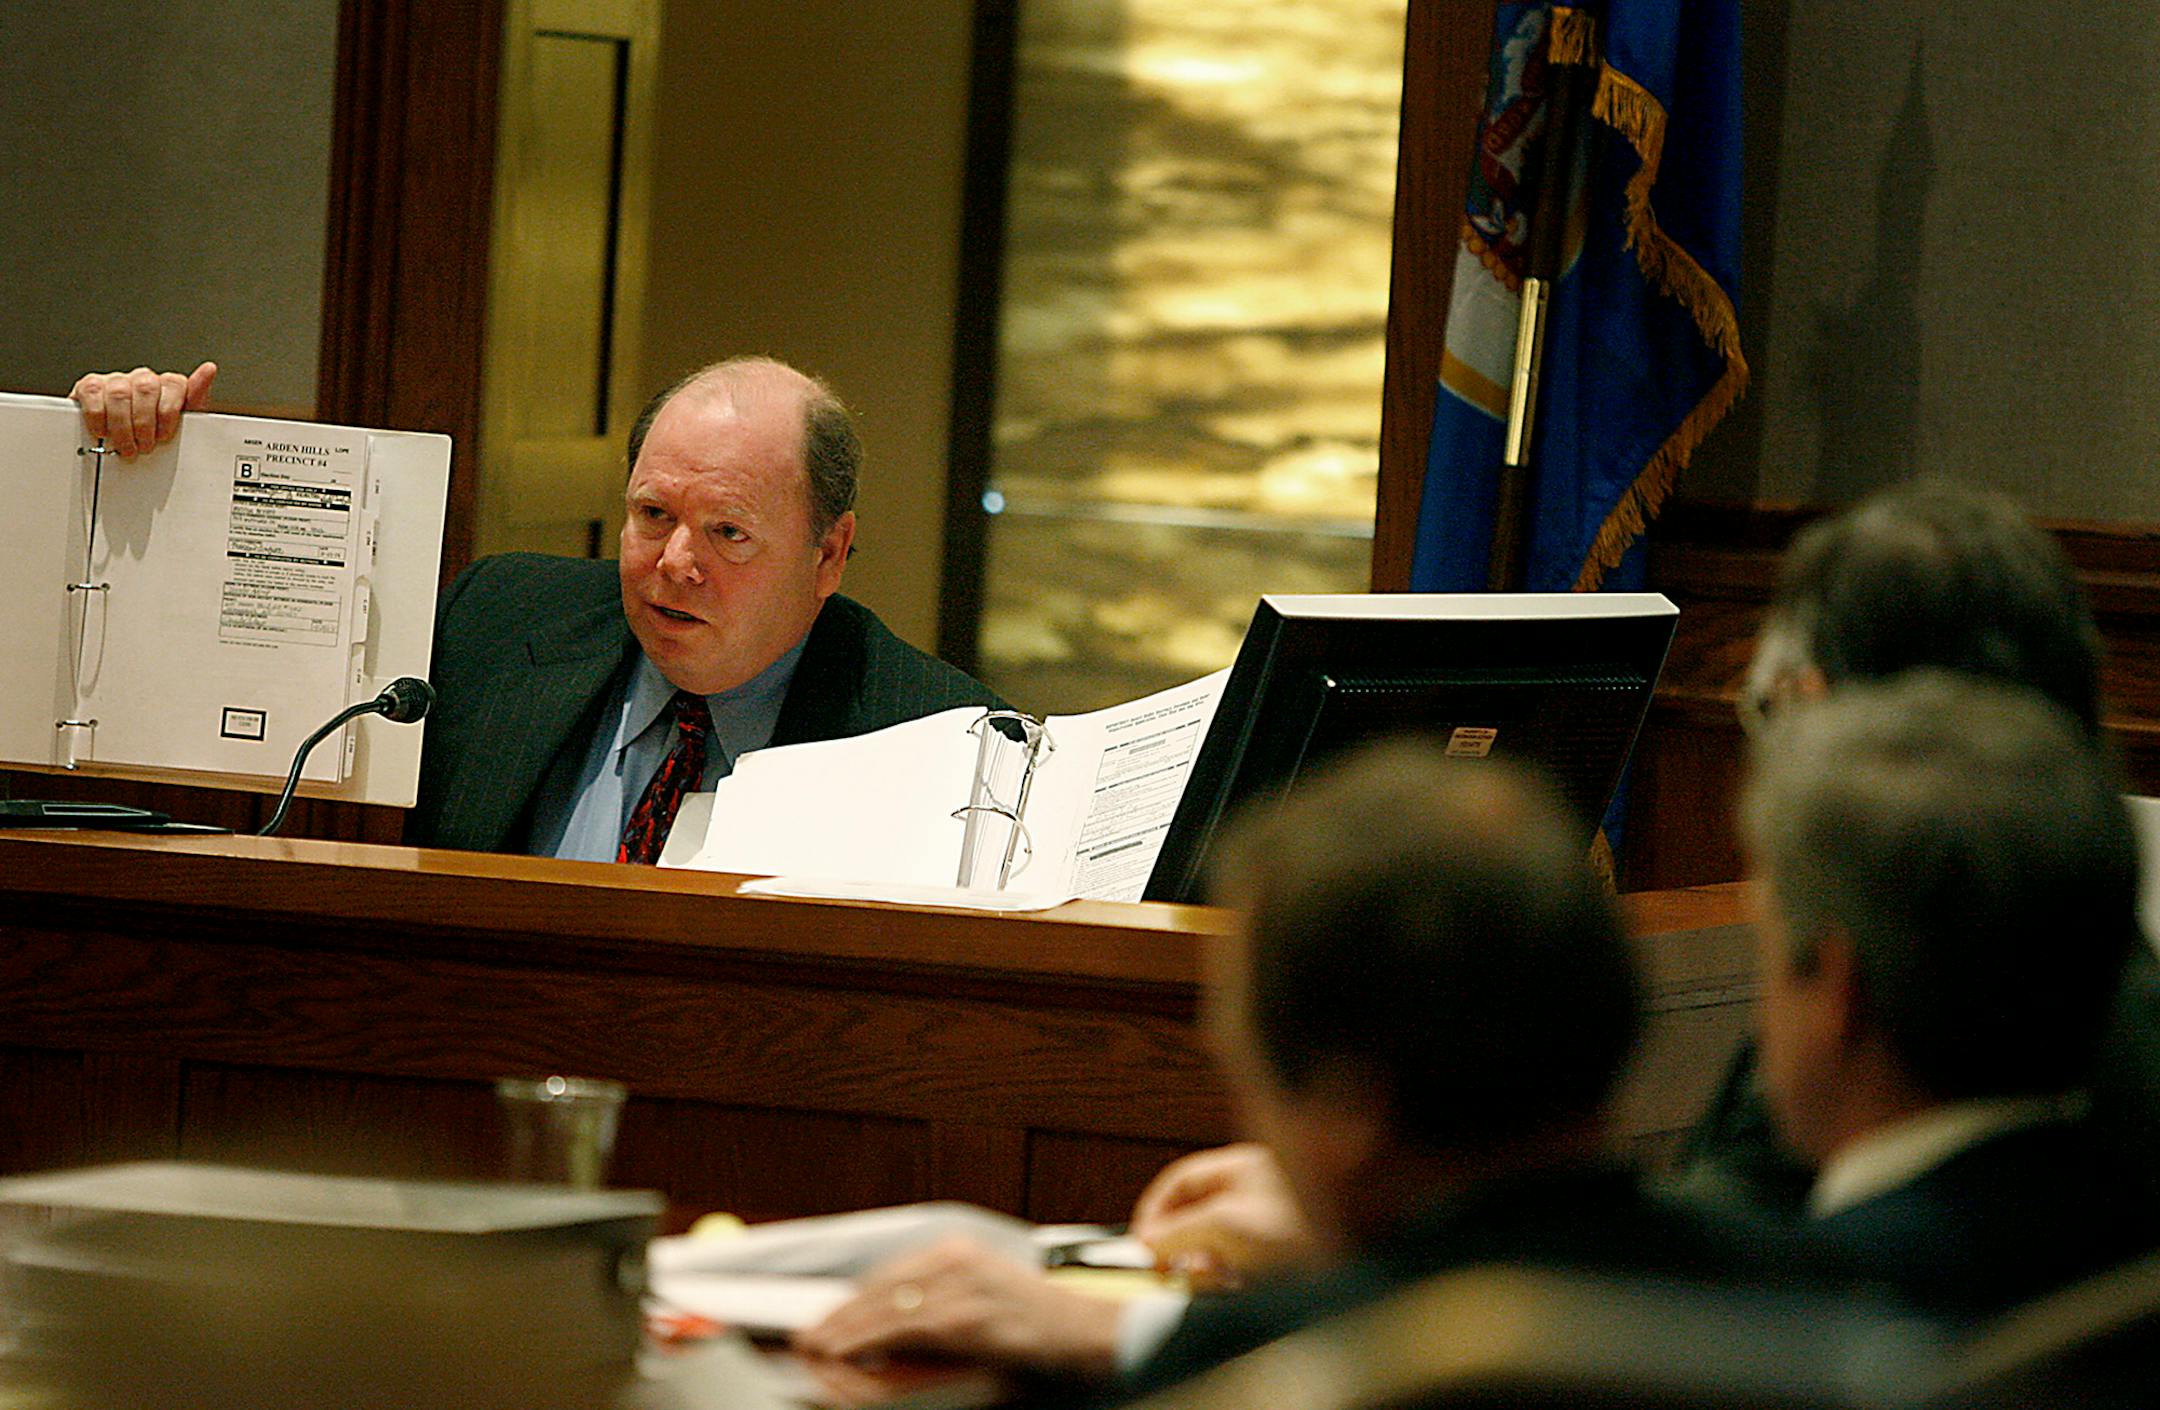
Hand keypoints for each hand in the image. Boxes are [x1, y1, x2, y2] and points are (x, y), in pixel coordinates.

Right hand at [70, 361, 217, 457]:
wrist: (121, 439)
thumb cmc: (155, 431)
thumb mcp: (183, 422)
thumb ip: (196, 398)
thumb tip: (209, 369)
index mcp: (167, 384)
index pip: (174, 384)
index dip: (169, 413)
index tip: (165, 435)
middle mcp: (142, 378)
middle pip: (146, 388)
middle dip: (145, 423)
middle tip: (144, 446)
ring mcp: (116, 380)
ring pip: (119, 394)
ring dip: (123, 427)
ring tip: (126, 446)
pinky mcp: (90, 386)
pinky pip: (93, 395)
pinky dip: (98, 417)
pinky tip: (103, 432)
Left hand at [793, 1236, 1120, 1377]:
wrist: (1092, 1336)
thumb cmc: (1040, 1328)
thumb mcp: (985, 1302)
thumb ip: (941, 1306)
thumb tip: (890, 1327)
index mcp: (959, 1254)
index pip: (888, 1277)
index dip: (850, 1301)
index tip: (822, 1321)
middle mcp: (957, 1261)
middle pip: (880, 1288)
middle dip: (838, 1316)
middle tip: (804, 1338)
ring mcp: (963, 1287)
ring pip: (884, 1307)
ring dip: (843, 1330)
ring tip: (813, 1348)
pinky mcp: (969, 1318)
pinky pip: (904, 1328)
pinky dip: (868, 1339)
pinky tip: (844, 1351)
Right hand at [1130, 1142, 1313, 1289]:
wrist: (1350, 1265)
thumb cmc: (1298, 1230)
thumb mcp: (1223, 1225)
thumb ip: (1177, 1231)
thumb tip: (1146, 1242)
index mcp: (1242, 1169)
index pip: (1182, 1180)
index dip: (1156, 1209)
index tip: (1140, 1241)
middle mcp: (1254, 1195)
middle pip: (1196, 1217)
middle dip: (1179, 1245)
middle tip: (1166, 1269)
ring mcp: (1268, 1228)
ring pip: (1215, 1249)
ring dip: (1204, 1268)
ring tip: (1211, 1279)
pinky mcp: (1278, 1262)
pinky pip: (1238, 1270)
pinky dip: (1228, 1282)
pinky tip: (1235, 1288)